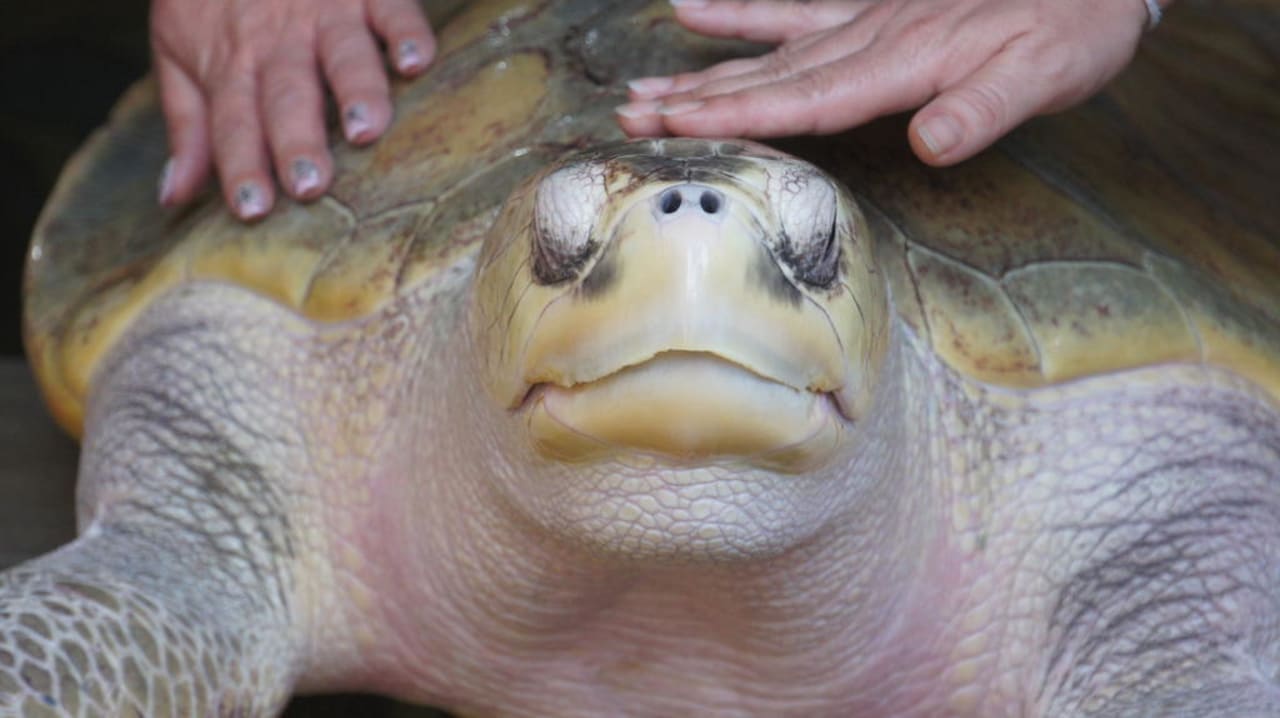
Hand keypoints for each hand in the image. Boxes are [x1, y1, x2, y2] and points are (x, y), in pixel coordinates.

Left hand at [152, 0, 434, 219]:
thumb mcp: (178, 51)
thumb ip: (187, 126)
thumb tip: (173, 198)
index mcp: (232, 65)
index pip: (233, 123)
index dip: (242, 165)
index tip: (253, 210)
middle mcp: (279, 42)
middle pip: (287, 97)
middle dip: (297, 140)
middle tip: (310, 184)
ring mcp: (326, 13)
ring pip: (342, 56)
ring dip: (355, 92)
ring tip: (365, 130)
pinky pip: (392, 9)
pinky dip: (406, 33)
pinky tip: (416, 62)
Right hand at [617, 0, 1154, 165]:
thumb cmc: (1071, 27)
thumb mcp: (1044, 74)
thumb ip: (983, 110)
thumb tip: (929, 145)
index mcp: (902, 63)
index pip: (803, 98)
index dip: (735, 114)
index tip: (674, 128)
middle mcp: (870, 38)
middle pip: (768, 74)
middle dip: (696, 99)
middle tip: (630, 116)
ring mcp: (868, 18)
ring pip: (770, 48)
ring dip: (706, 68)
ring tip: (646, 84)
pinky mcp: (877, 7)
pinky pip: (798, 9)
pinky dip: (748, 13)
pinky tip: (703, 9)